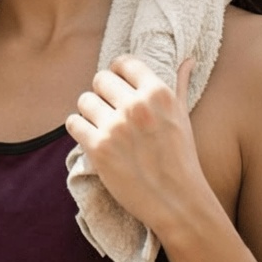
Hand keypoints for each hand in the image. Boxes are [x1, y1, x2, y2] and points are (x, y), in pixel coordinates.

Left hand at [65, 56, 214, 237]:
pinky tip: (92, 139)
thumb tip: (188, 59)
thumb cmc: (181, 158)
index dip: (117, 73)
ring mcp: (116, 127)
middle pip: (100, 79)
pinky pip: (73, 122)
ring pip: (83, 100)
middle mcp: (137, 106)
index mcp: (159, 94)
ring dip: (89, 113)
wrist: (177, 202)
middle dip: (102, 93)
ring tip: (102, 127)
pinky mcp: (98, 148)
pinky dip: (79, 130)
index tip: (117, 86)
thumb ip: (180, 85)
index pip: (123, 62)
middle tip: (110, 111)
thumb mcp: (183, 117)